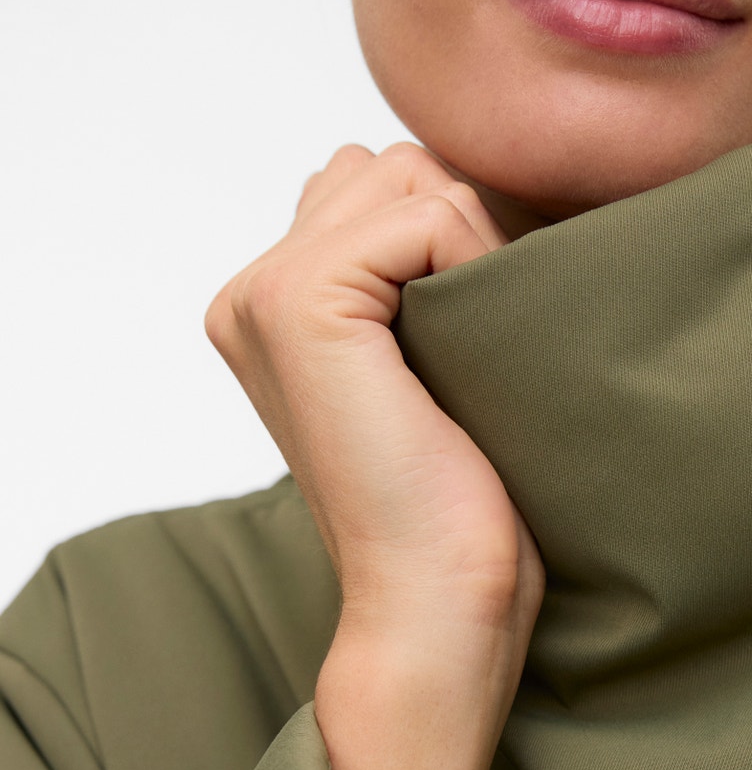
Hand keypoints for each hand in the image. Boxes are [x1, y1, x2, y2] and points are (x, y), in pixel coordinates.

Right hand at [204, 139, 544, 640]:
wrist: (435, 600)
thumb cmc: (455, 511)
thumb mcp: (431, 368)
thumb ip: (410, 276)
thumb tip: (454, 195)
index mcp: (270, 308)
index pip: (380, 188)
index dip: (458, 243)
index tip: (477, 343)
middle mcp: (250, 293)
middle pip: (395, 169)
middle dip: (466, 237)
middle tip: (482, 350)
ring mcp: (265, 292)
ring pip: (412, 179)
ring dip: (476, 252)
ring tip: (473, 356)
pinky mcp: (302, 302)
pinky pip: (428, 214)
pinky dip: (477, 267)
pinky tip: (473, 353)